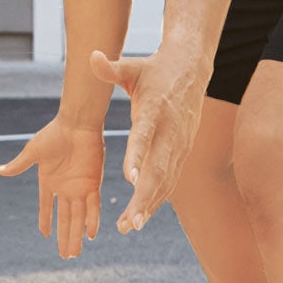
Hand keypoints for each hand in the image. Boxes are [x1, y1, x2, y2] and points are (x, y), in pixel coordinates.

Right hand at [0, 114, 105, 258]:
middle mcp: (65, 187)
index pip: (47, 207)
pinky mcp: (93, 183)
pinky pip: (93, 206)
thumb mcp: (34, 152)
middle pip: (64, 218)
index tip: (44, 236)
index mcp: (49, 181)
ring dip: (77, 235)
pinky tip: (91, 235)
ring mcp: (79, 187)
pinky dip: (92, 220)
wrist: (78, 123)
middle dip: (65, 237)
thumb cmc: (55, 134)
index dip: (46, 221)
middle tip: (65, 257)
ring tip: (75, 253)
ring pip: (78, 217)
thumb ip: (19, 165)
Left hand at [90, 46, 206, 233]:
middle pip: (157, 168)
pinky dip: (158, 198)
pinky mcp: (182, 150)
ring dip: (150, 204)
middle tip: (129, 223)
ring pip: (165, 179)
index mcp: (153, 110)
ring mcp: (179, 143)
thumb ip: (111, 68)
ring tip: (131, 226)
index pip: (144, 135)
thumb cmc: (155, 70)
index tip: (128, 179)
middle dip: (144, 197)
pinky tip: (144, 215)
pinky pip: (170, 178)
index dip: (137, 156)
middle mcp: (169, 130)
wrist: (192, 69)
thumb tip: (91, 56)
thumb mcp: (133, 67)